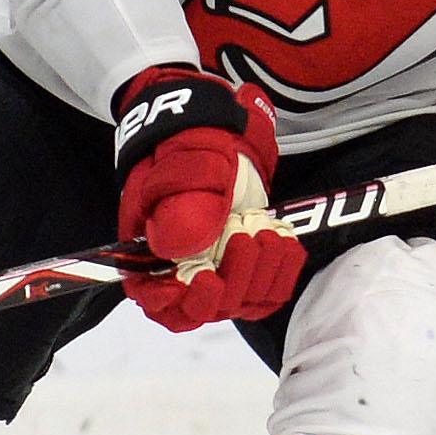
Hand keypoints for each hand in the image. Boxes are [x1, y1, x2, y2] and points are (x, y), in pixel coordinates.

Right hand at [113, 66, 303, 331]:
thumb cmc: (190, 142)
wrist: (222, 126)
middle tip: (242, 235)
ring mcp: (218, 267)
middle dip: (231, 279)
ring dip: (260, 272)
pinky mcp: (248, 264)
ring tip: (265, 231)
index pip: (155, 300)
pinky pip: (268, 291)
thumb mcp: (184, 165)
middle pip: (204, 308)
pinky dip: (282, 270)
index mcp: (151, 248)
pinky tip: (284, 241)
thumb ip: (182, 203)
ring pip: (240, 302)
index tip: (203, 277)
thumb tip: (176, 247)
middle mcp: (183, 267)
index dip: (175, 301)